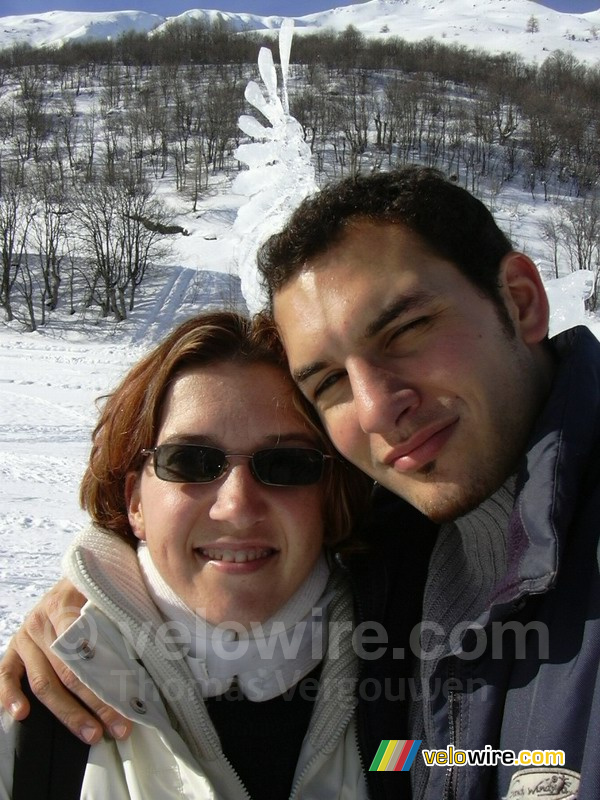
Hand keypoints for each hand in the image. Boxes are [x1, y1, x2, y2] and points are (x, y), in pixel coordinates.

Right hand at [0, 578, 131, 743]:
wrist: (75, 574)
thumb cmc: (96, 587)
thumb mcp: (107, 590)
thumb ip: (118, 613)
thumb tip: (150, 645)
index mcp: (63, 605)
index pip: (84, 649)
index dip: (105, 678)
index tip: (127, 702)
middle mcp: (40, 622)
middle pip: (67, 672)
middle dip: (94, 704)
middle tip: (118, 727)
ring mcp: (25, 637)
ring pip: (43, 683)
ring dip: (68, 713)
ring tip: (92, 734)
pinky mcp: (14, 648)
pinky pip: (7, 674)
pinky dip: (9, 695)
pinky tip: (21, 715)